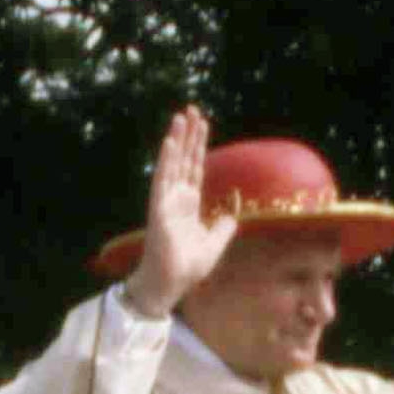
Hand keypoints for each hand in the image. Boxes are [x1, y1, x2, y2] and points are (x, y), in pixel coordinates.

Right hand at [118, 105, 239, 317]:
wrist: (170, 284)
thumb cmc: (187, 267)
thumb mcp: (214, 244)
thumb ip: (224, 227)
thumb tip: (234, 213)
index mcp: (188, 205)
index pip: (195, 168)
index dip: (198, 147)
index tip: (202, 125)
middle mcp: (176, 198)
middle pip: (184, 159)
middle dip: (189, 135)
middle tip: (192, 109)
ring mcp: (166, 202)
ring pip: (173, 163)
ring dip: (177, 139)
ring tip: (182, 116)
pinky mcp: (159, 209)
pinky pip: (163, 180)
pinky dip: (167, 160)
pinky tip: (171, 141)